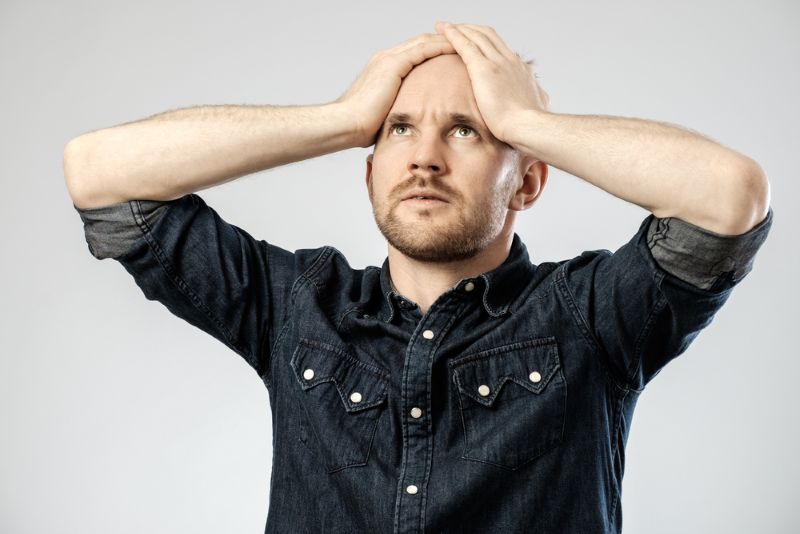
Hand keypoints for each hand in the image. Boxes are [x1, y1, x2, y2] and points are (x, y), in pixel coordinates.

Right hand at [335, 33, 455, 147]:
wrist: (346, 124)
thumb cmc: (359, 128)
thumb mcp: (382, 116)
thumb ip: (395, 113)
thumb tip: (404, 128)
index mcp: (383, 69)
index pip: (414, 53)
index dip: (433, 52)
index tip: (452, 57)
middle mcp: (385, 59)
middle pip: (421, 42)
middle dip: (442, 42)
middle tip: (463, 46)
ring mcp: (388, 59)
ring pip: (424, 42)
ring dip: (445, 41)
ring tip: (465, 45)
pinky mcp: (393, 64)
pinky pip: (423, 49)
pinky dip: (440, 47)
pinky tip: (456, 50)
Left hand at [434, 22, 549, 144]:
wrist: (528, 126)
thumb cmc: (529, 124)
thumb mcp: (538, 103)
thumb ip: (537, 96)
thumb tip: (541, 97)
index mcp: (520, 69)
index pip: (499, 46)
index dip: (484, 39)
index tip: (472, 39)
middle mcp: (509, 60)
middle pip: (487, 35)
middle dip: (469, 29)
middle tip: (454, 28)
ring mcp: (497, 62)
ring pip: (475, 36)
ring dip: (458, 29)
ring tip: (442, 26)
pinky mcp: (484, 69)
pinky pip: (465, 45)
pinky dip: (453, 35)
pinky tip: (443, 30)